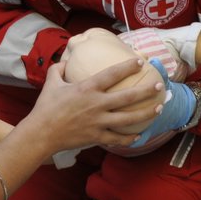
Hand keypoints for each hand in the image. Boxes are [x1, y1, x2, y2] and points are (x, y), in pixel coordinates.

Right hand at [23, 57, 164, 153]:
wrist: (41, 133)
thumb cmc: (45, 107)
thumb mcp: (51, 83)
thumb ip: (59, 69)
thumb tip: (65, 61)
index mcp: (86, 88)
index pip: (112, 74)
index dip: (127, 67)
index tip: (140, 62)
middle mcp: (96, 104)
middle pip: (128, 97)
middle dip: (146, 90)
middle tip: (159, 85)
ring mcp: (99, 122)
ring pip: (129, 118)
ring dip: (146, 113)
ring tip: (159, 108)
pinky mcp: (97, 136)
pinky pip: (118, 138)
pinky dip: (130, 137)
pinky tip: (139, 135)